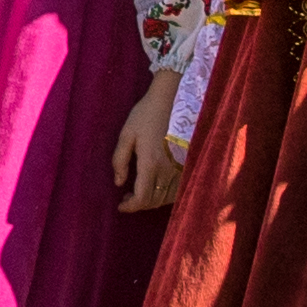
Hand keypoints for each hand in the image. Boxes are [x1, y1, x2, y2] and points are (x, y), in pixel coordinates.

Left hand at [108, 83, 183, 216]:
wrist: (172, 99)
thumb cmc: (146, 115)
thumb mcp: (126, 134)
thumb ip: (120, 160)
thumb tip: (119, 183)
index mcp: (151, 164)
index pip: (142, 198)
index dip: (130, 207)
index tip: (120, 205)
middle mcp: (168, 170)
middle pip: (154, 201)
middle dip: (138, 204)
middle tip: (126, 197)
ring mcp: (180, 168)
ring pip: (167, 198)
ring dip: (152, 200)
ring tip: (138, 192)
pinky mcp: (187, 164)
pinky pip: (177, 189)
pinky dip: (165, 195)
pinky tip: (156, 187)